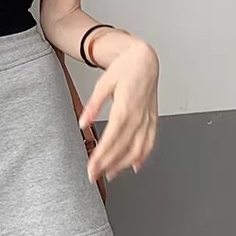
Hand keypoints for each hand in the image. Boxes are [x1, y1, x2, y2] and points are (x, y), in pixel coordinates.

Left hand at [78, 38, 158, 183]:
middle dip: (108, 165)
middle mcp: (138, 117)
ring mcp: (147, 120)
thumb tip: (83, 121)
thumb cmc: (125, 69)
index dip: (101, 157)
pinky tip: (135, 165)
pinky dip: (143, 156)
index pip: (111, 139)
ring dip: (123, 164)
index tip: (91, 168)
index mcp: (125, 108)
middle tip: (95, 175)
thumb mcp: (103, 83)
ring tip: (111, 174)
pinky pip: (150, 142)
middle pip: (123, 148)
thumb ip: (93, 105)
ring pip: (138, 149)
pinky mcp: (153, 120)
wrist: (144, 60)